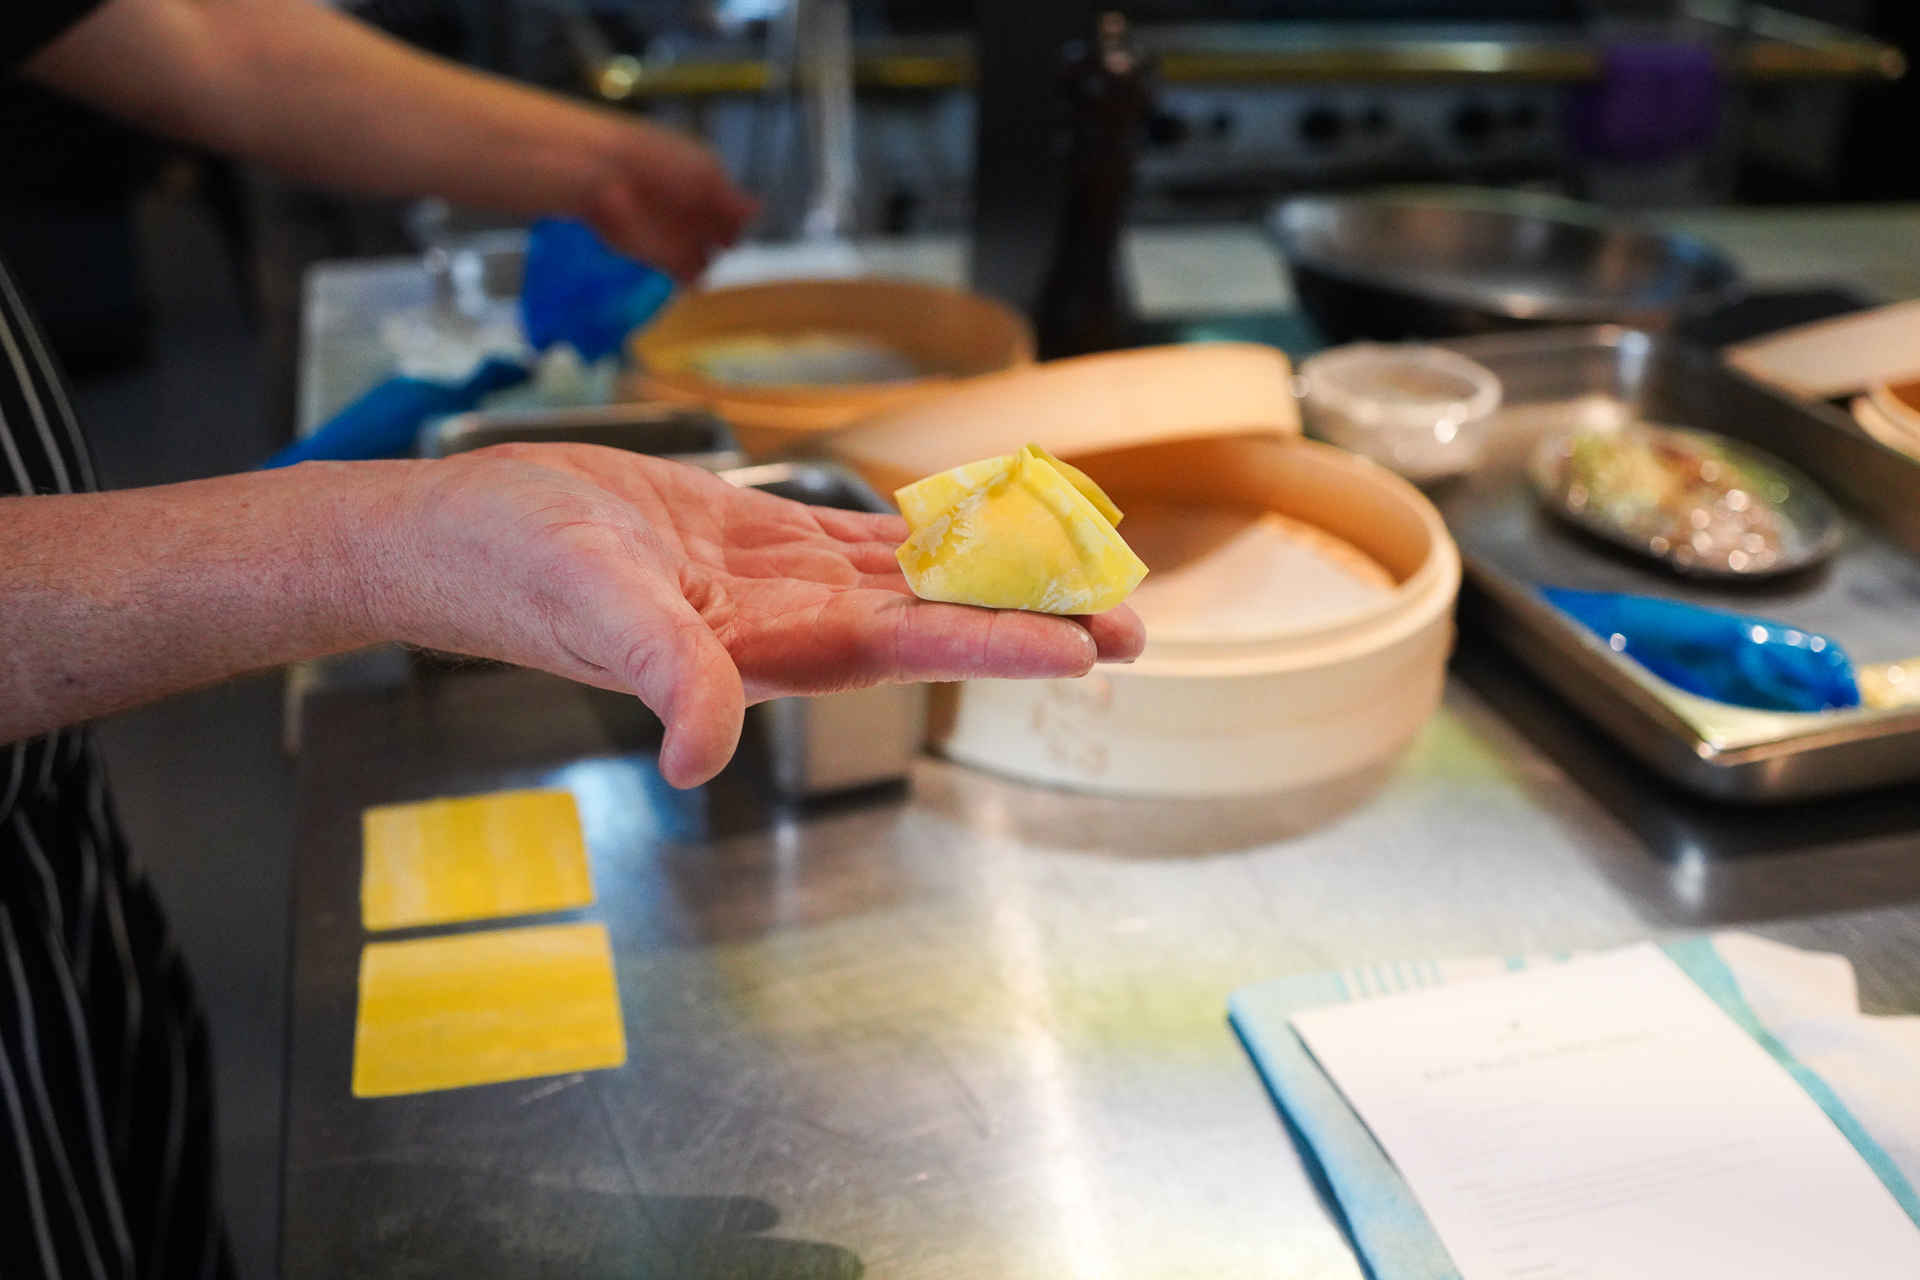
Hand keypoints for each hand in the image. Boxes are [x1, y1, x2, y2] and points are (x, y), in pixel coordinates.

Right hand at [370, 445, 1144, 786]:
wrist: (456, 536)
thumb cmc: (510, 568)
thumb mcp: (591, 608)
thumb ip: (661, 674)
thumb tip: (699, 758)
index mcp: (763, 645)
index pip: (908, 646)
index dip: (996, 644)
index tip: (1084, 645)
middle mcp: (785, 625)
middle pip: (933, 622)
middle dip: (1030, 622)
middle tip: (1132, 624)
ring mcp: (772, 584)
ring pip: (908, 580)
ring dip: (993, 579)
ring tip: (1082, 578)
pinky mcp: (748, 542)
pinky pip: (855, 539)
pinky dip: (918, 535)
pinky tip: (970, 531)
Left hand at [581, 118, 758, 281]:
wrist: (606, 174)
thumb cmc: (660, 162)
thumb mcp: (707, 172)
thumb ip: (733, 198)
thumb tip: (761, 209)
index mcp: (701, 180)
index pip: (729, 206)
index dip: (737, 217)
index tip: (740, 223)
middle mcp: (689, 209)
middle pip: (716, 233)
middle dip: (725, 239)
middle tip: (726, 242)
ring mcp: (675, 234)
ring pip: (703, 255)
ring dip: (709, 261)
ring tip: (708, 259)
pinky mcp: (658, 257)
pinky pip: (684, 273)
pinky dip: (693, 279)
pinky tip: (697, 281)